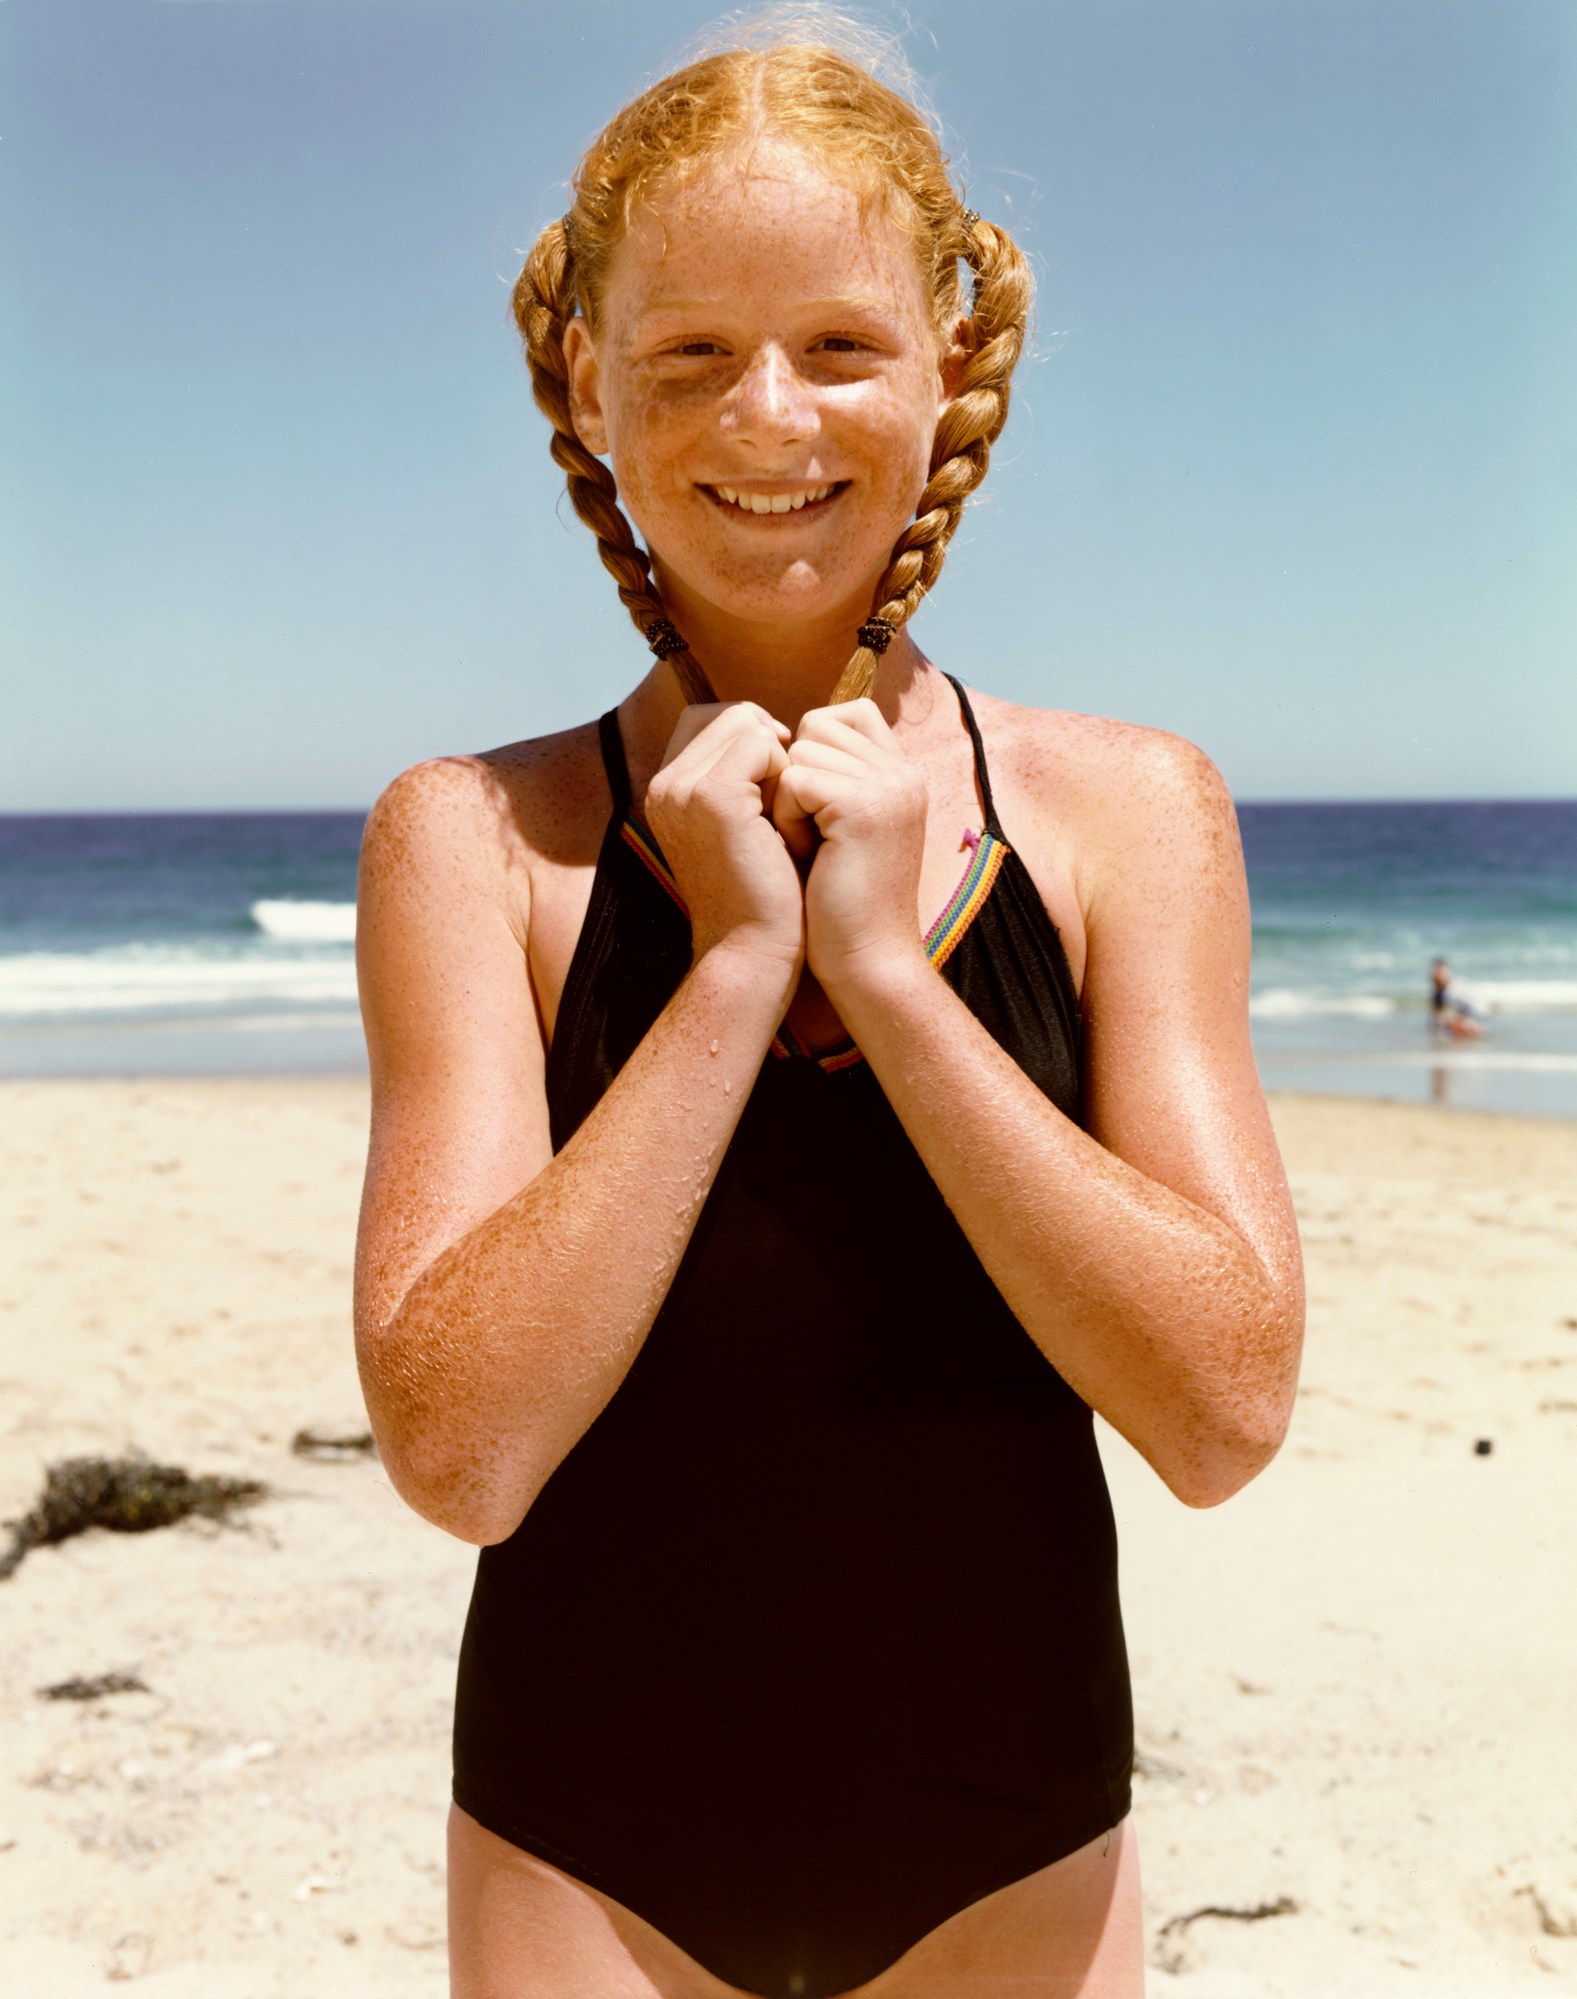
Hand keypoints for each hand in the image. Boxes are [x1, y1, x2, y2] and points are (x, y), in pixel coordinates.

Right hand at [643, 702, 804, 989]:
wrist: (754, 951)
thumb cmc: (764, 896)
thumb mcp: (746, 826)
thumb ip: (744, 777)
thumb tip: (776, 728)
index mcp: (667, 792)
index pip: (711, 718)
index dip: (755, 739)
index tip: (779, 786)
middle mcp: (665, 786)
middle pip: (731, 714)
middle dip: (770, 747)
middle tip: (785, 805)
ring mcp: (682, 789)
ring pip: (747, 722)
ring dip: (780, 761)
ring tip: (783, 815)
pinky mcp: (711, 797)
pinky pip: (761, 743)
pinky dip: (787, 773)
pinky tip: (787, 820)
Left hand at [771, 699, 929, 998]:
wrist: (865, 960)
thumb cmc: (839, 902)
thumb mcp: (840, 826)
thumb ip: (830, 778)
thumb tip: (777, 737)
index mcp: (902, 773)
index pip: (846, 714)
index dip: (810, 750)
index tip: (810, 804)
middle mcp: (903, 771)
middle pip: (816, 727)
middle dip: (796, 778)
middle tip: (814, 835)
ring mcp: (888, 785)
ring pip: (800, 753)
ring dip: (789, 804)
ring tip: (812, 850)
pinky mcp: (863, 805)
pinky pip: (795, 782)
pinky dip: (788, 822)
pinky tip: (808, 858)